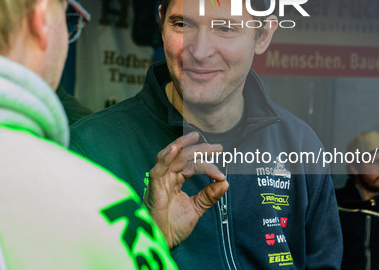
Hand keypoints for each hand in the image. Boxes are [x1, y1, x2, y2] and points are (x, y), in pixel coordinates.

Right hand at [144, 131, 228, 248]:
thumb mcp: (196, 208)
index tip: (221, 173)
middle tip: (217, 147)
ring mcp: (159, 181)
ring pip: (171, 158)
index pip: (191, 165)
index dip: (207, 166)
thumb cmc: (172, 227)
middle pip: (182, 157)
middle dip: (199, 150)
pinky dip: (166, 157)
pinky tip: (176, 148)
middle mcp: (166, 178)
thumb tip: (225, 183)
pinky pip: (158, 169)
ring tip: (194, 137)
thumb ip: (209, 195)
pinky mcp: (153, 187)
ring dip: (183, 146)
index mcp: (174, 181)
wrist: (162, 242)